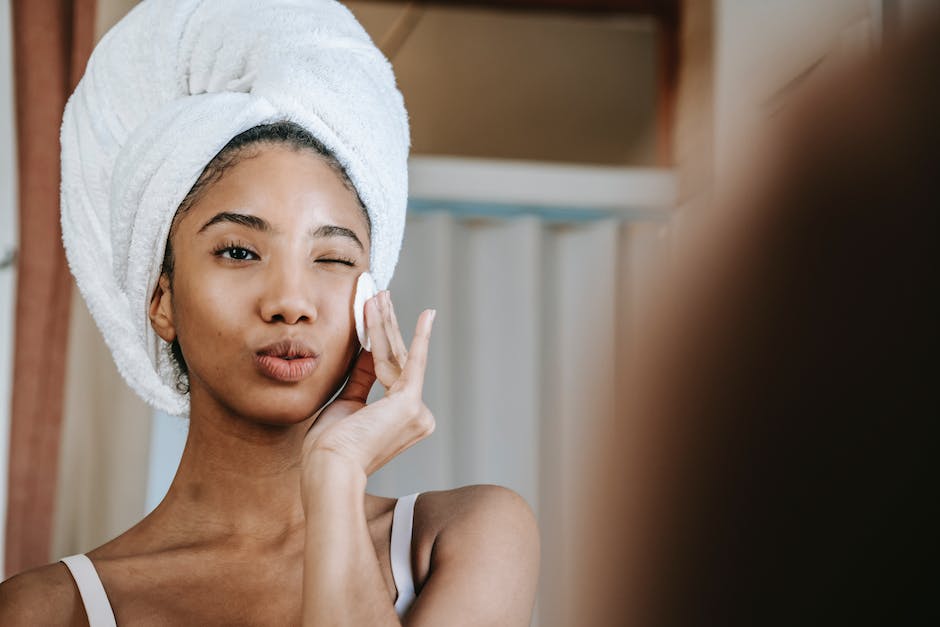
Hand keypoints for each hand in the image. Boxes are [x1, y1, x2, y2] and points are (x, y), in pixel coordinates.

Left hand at [301, 290, 436, 478]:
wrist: (329, 467)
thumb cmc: (330, 446)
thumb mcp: (346, 403)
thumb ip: (362, 377)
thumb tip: (370, 349)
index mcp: (402, 421)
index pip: (391, 372)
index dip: (381, 342)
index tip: (376, 318)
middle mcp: (418, 417)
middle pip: (398, 360)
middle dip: (386, 326)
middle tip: (380, 296)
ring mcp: (418, 412)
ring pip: (398, 356)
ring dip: (385, 324)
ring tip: (379, 295)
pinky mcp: (410, 403)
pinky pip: (412, 361)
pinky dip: (418, 336)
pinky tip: (427, 316)